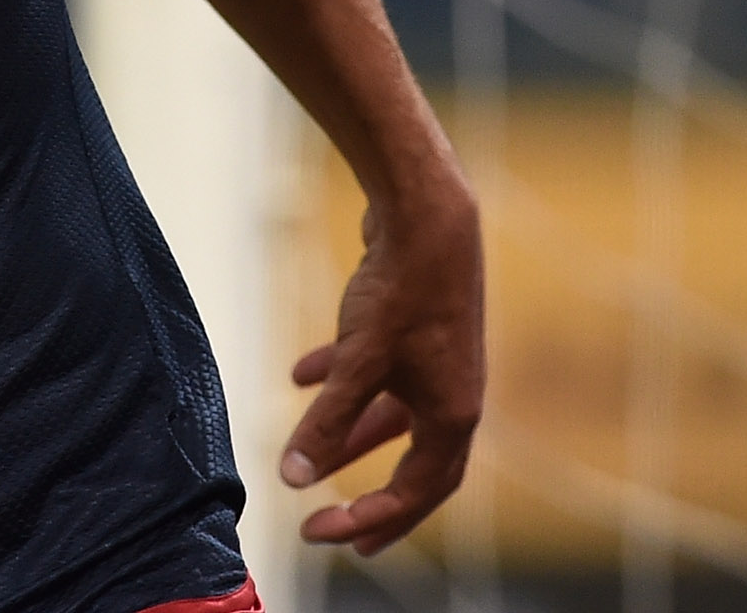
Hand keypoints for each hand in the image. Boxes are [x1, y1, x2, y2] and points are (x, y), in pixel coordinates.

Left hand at [281, 179, 483, 554]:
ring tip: (309, 460)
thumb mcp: (358, 363)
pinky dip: (340, 381)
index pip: (418, 490)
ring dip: (352, 436)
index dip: (374, 520)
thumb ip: (327, 423)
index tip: (322, 532)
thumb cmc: (400, 291)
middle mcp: (452, 393)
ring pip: (393, 416)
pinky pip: (378, 371)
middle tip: (337, 528)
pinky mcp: (414, 329)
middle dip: (376, 501)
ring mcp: (436, 360)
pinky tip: (299, 375)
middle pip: (416, 465)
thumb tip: (292, 479)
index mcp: (453, 414)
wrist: (426, 214)